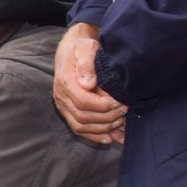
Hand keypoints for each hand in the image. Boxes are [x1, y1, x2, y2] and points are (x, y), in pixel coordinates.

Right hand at [53, 24, 125, 144]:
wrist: (71, 53)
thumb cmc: (81, 49)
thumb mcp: (85, 48)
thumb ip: (86, 64)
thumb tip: (88, 84)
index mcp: (65, 82)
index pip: (82, 101)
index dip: (103, 106)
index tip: (120, 102)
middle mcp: (61, 97)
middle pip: (83, 116)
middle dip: (106, 117)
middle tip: (125, 111)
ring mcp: (63, 106)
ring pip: (81, 126)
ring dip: (102, 128)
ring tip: (120, 122)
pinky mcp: (68, 112)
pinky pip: (79, 129)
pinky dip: (95, 136)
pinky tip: (110, 138)